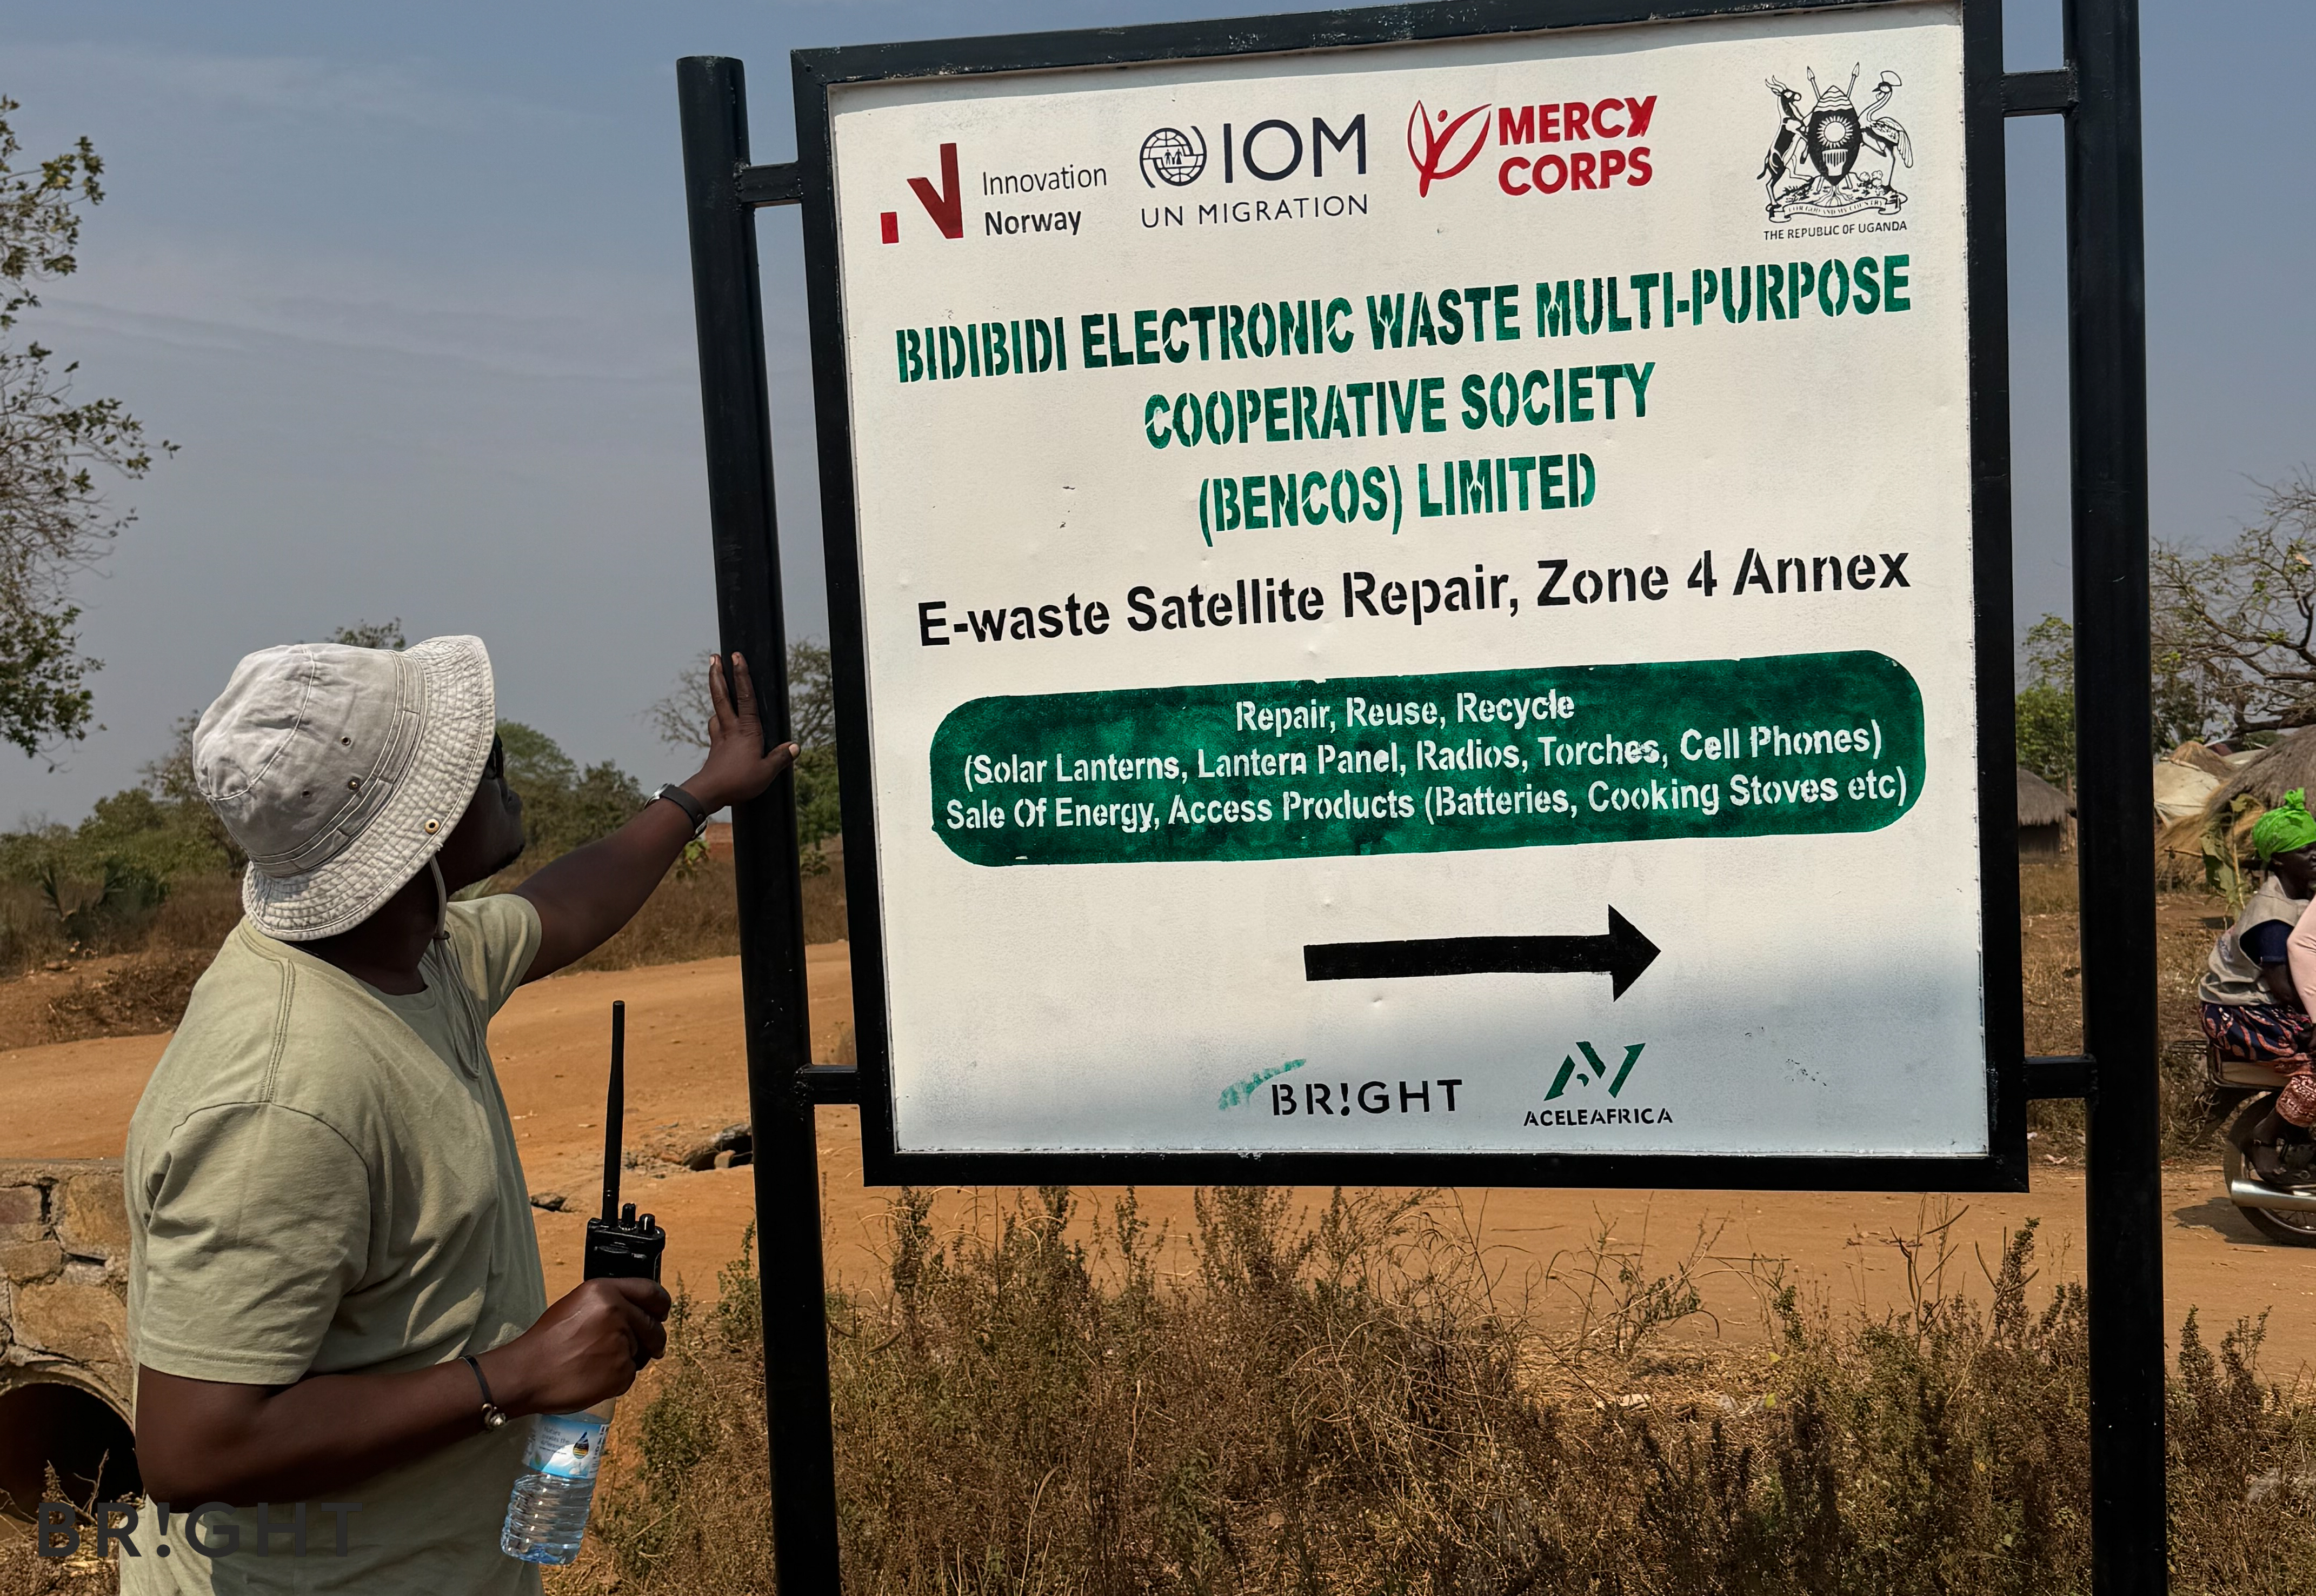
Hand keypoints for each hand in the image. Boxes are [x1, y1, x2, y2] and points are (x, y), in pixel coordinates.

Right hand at [485, 1278, 670, 1415]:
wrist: (527, 1373)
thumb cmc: (547, 1341)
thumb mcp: (577, 1305)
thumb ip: (609, 1303)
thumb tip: (638, 1312)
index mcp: (604, 1290)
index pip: (651, 1292)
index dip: (661, 1304)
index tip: (663, 1312)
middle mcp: (617, 1312)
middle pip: (653, 1326)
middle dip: (652, 1339)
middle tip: (648, 1347)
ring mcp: (621, 1342)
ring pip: (642, 1352)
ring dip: (630, 1359)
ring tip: (600, 1362)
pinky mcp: (621, 1371)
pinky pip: (630, 1374)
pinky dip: (618, 1378)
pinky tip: (595, 1376)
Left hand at [683, 652, 799, 813]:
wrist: (709, 792)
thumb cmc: (738, 781)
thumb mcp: (766, 772)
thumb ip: (781, 758)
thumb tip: (795, 747)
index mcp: (747, 730)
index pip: (745, 696)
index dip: (742, 675)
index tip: (737, 657)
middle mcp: (731, 729)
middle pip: (722, 696)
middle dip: (718, 675)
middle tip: (714, 657)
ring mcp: (720, 737)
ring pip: (717, 710)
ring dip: (716, 696)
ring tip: (718, 687)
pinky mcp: (715, 748)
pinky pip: (716, 727)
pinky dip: (717, 720)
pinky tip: (719, 723)